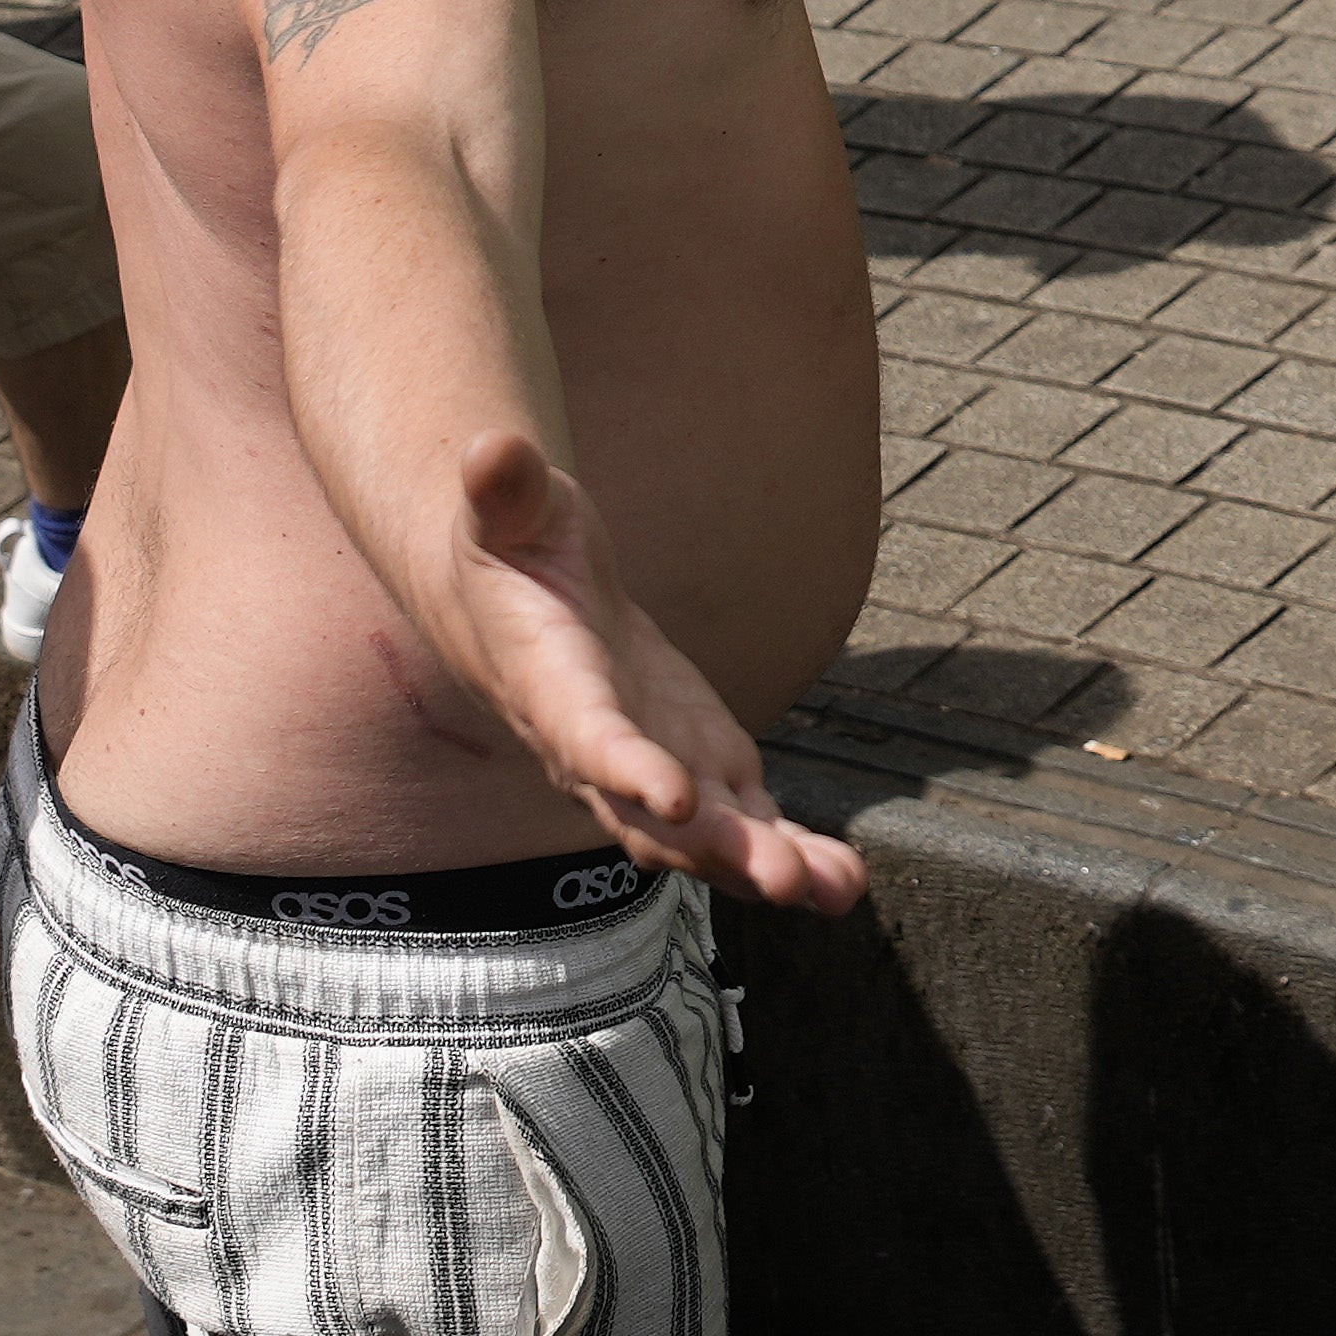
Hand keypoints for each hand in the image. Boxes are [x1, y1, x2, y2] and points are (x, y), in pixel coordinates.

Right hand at [442, 432, 868, 912]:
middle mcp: (599, 751)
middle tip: (782, 878)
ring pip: (705, 839)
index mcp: (550, 686)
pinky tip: (845, 885)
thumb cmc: (516, 550)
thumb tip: (490, 445)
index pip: (586, 734)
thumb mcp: (511, 509)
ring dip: (765, 867)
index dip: (626, 769)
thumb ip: (504, 490)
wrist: (526, 605)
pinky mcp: (698, 773)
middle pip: (653, 817)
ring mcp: (653, 771)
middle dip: (717, 849)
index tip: (676, 797)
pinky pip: (743, 827)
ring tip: (835, 890)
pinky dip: (791, 857)